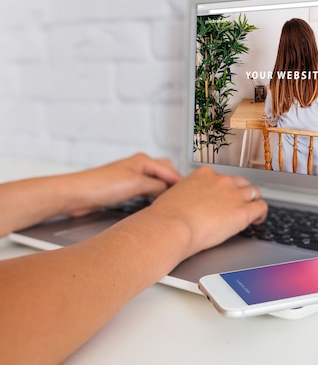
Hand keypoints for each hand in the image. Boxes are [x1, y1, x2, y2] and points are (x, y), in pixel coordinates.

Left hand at [67, 153, 182, 216]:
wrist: (76, 196)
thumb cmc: (100, 185)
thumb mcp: (136, 184)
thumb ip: (157, 186)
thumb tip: (170, 191)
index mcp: (143, 160)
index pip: (170, 170)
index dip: (181, 183)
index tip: (192, 194)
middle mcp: (138, 167)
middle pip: (165, 174)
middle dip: (173, 185)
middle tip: (183, 198)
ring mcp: (131, 179)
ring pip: (155, 184)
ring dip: (162, 193)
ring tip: (171, 204)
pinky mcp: (124, 191)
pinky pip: (145, 193)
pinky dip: (152, 199)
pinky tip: (153, 207)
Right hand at [145, 166, 267, 256]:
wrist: (170, 227)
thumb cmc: (165, 217)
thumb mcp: (173, 195)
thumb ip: (185, 194)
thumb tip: (184, 203)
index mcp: (204, 174)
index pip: (222, 177)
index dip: (225, 189)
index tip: (223, 197)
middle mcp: (221, 181)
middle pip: (241, 183)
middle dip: (241, 193)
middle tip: (239, 205)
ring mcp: (233, 195)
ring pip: (254, 193)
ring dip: (253, 202)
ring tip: (251, 213)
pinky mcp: (242, 212)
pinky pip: (261, 207)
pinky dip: (261, 213)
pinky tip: (257, 220)